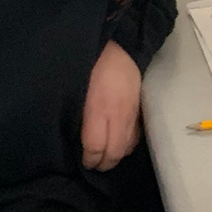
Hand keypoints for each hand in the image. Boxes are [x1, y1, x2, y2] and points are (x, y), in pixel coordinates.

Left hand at [81, 39, 142, 172]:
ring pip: (127, 147)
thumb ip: (76, 112)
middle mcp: (117, 115)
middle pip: (114, 152)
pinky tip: (119, 144)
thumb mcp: (76, 88)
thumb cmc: (90, 65)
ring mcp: (131, 113)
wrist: (119, 45)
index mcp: (99, 108)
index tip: (84, 162)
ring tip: (106, 158)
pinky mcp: (139, 110)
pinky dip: (127, 146)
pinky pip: (136, 137)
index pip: (96, 146)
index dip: (89, 159)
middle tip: (93, 165)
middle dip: (104, 163)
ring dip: (116, 157)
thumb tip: (73, 135)